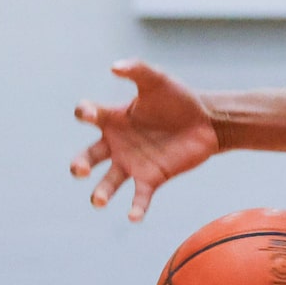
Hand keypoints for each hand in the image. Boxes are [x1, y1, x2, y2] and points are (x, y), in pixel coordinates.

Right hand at [70, 60, 216, 220]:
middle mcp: (117, 144)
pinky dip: (136, 208)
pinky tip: (133, 217)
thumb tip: (114, 67)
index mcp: (113, 118)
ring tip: (97, 201)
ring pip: (109, 182)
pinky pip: (139, 197)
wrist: (206, 122)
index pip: (89, 115)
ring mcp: (132, 164)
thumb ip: (137, 70)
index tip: (89, 114)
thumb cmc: (177, 99)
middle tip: (79, 170)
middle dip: (80, 164)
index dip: (85, 113)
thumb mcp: (158, 80)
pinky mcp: (151, 179)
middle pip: (90, 157)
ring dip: (101, 193)